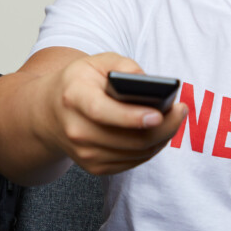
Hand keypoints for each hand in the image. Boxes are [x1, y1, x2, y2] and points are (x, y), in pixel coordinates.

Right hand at [37, 52, 186, 176]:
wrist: (48, 113)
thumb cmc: (79, 83)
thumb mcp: (95, 62)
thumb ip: (122, 65)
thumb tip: (147, 80)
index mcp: (73, 98)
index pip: (102, 112)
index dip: (131, 117)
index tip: (158, 114)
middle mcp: (76, 130)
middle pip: (127, 139)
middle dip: (162, 128)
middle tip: (181, 111)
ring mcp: (84, 153)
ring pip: (134, 153)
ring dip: (161, 138)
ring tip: (175, 119)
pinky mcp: (94, 167)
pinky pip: (132, 162)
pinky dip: (150, 149)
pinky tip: (160, 132)